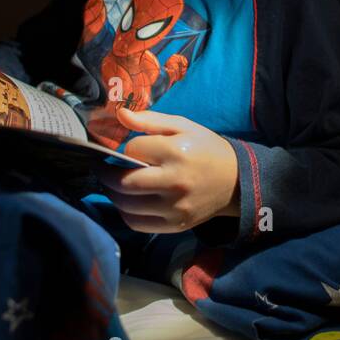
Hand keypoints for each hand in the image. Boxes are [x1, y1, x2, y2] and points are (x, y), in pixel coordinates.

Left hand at [94, 105, 239, 233]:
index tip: (130, 149)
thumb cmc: (205, 148)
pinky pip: (137, 224)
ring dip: (113, 194)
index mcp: (176, 152)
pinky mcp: (175, 225)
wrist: (236, 181)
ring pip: (126, 206)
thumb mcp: (183, 126)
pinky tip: (128, 202)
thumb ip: (150, 120)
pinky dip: (125, 213)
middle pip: (124, 182)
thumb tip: (119, 114)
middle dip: (106, 174)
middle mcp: (174, 182)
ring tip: (114, 184)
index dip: (126, 149)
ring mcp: (175, 208)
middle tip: (102, 168)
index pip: (132, 151)